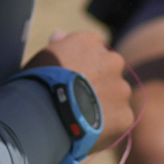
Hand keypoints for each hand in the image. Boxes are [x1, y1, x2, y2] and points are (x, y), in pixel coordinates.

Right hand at [30, 29, 136, 148]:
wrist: (46, 114)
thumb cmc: (38, 83)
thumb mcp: (44, 57)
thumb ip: (58, 45)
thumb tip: (60, 34)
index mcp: (90, 42)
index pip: (93, 51)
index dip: (83, 66)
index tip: (73, 78)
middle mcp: (112, 60)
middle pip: (109, 71)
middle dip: (99, 82)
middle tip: (79, 99)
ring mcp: (121, 88)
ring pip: (117, 95)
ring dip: (105, 103)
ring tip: (82, 117)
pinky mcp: (125, 113)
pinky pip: (119, 119)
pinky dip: (108, 124)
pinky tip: (89, 128)